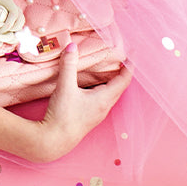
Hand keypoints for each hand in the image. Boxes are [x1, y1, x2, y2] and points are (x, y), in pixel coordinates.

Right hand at [32, 42, 133, 160]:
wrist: (54, 139)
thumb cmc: (63, 114)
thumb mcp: (65, 87)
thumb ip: (68, 65)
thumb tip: (72, 46)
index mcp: (104, 99)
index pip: (123, 80)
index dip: (129, 67)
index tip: (132, 55)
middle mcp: (104, 107)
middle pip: (119, 87)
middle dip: (121, 73)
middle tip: (119, 59)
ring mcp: (97, 113)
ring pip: (110, 94)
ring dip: (111, 81)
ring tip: (107, 69)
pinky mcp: (89, 117)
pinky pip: (102, 99)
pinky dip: (102, 88)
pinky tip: (92, 86)